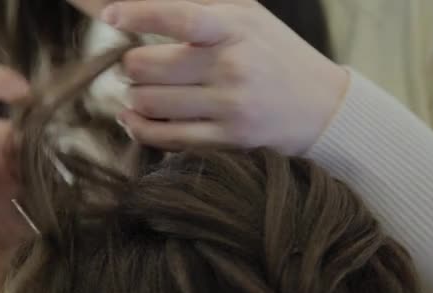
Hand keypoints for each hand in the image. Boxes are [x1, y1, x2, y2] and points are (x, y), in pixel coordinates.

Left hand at [72, 0, 348, 154]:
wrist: (322, 106)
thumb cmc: (275, 54)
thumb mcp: (248, 16)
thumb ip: (201, 6)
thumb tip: (143, 3)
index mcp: (236, 27)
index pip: (180, 15)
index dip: (138, 14)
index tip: (110, 16)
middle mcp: (232, 65)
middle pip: (146, 65)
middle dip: (131, 65)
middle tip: (136, 65)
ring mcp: (231, 105)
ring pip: (148, 102)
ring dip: (133, 97)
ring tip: (140, 92)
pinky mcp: (229, 139)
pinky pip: (165, 137)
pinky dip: (140, 128)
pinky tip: (135, 119)